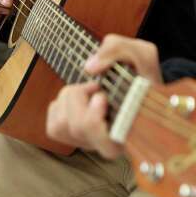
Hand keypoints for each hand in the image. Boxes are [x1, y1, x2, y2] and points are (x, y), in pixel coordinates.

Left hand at [44, 34, 162, 158]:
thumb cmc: (142, 70)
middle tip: (96, 85)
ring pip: (60, 126)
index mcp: (131, 132)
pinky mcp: (74, 137)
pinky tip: (78, 99)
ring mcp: (90, 143)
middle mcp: (108, 144)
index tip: (101, 96)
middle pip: (77, 127)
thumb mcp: (141, 52)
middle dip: (80, 95)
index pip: (108, 146)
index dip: (95, 122)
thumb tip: (90, 67)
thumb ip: (116, 50)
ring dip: (69, 99)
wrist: (138, 79)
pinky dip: (60, 105)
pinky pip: (53, 124)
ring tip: (88, 91)